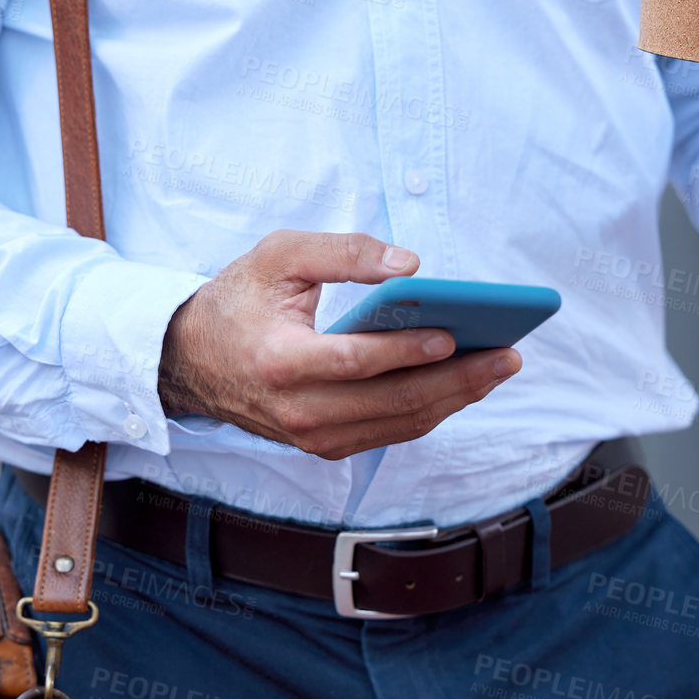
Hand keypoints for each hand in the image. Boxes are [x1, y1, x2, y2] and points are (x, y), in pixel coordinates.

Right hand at [157, 230, 520, 460]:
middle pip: (393, 402)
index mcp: (279, 360)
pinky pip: (390, 432)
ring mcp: (311, 436)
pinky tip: (463, 385)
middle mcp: (297, 410)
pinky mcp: (324, 446)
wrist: (190, 361)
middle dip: (458, 380)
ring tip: (499, 368)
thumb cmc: (239, 300)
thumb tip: (411, 266)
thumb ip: (342, 252)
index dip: (408, 350)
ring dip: (456, 399)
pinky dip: (431, 411)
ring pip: (400, 424)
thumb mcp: (278, 255)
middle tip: (508, 356)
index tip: (454, 332)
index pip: (356, 360)